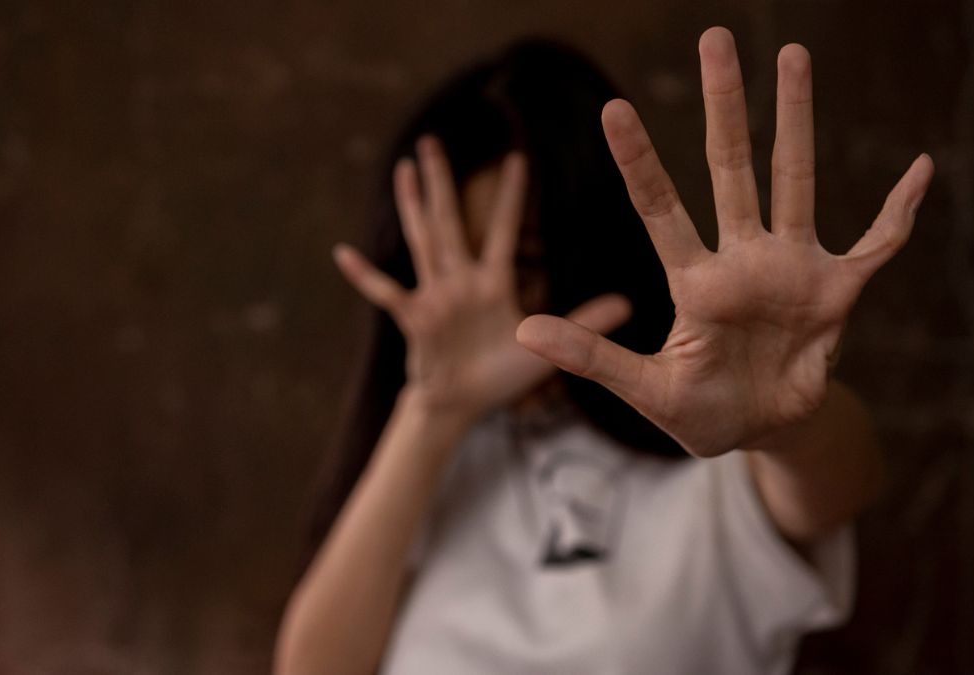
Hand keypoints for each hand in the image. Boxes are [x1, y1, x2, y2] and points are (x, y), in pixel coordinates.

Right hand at [335, 137, 630, 421]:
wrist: (460, 405)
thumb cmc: (500, 375)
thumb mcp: (544, 348)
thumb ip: (582, 323)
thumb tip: (629, 304)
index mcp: (491, 283)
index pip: (501, 231)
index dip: (509, 196)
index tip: (519, 157)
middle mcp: (459, 281)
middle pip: (450, 222)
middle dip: (443, 182)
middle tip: (433, 140)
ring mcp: (434, 298)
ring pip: (422, 242)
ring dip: (413, 207)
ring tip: (404, 169)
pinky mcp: (415, 320)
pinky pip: (387, 293)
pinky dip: (365, 275)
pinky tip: (344, 253)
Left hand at [516, 28, 933, 456]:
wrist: (762, 432)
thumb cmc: (700, 411)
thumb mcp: (644, 390)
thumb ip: (591, 358)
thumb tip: (523, 330)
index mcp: (694, 283)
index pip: (659, 208)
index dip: (639, 161)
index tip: (612, 109)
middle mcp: (741, 260)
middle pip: (730, 168)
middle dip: (723, 106)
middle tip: (714, 39)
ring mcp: (791, 269)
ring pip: (796, 181)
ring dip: (797, 121)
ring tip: (793, 53)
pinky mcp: (837, 292)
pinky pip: (877, 244)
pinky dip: (900, 211)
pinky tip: (920, 168)